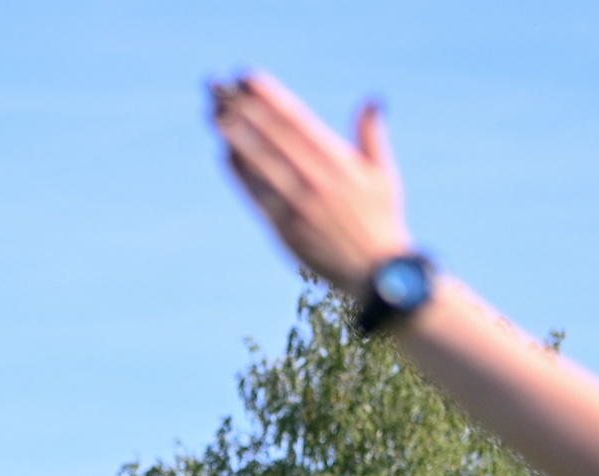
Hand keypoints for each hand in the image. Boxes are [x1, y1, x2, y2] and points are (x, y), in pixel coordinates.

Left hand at [210, 73, 413, 294]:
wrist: (376, 274)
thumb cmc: (382, 221)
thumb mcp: (384, 175)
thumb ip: (371, 136)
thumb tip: (371, 101)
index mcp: (339, 162)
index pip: (297, 121)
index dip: (270, 97)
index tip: (248, 78)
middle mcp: (317, 180)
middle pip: (273, 137)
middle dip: (245, 110)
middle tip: (220, 90)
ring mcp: (299, 205)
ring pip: (260, 164)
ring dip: (235, 138)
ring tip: (215, 116)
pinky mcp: (285, 229)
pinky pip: (257, 197)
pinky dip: (240, 175)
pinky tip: (226, 156)